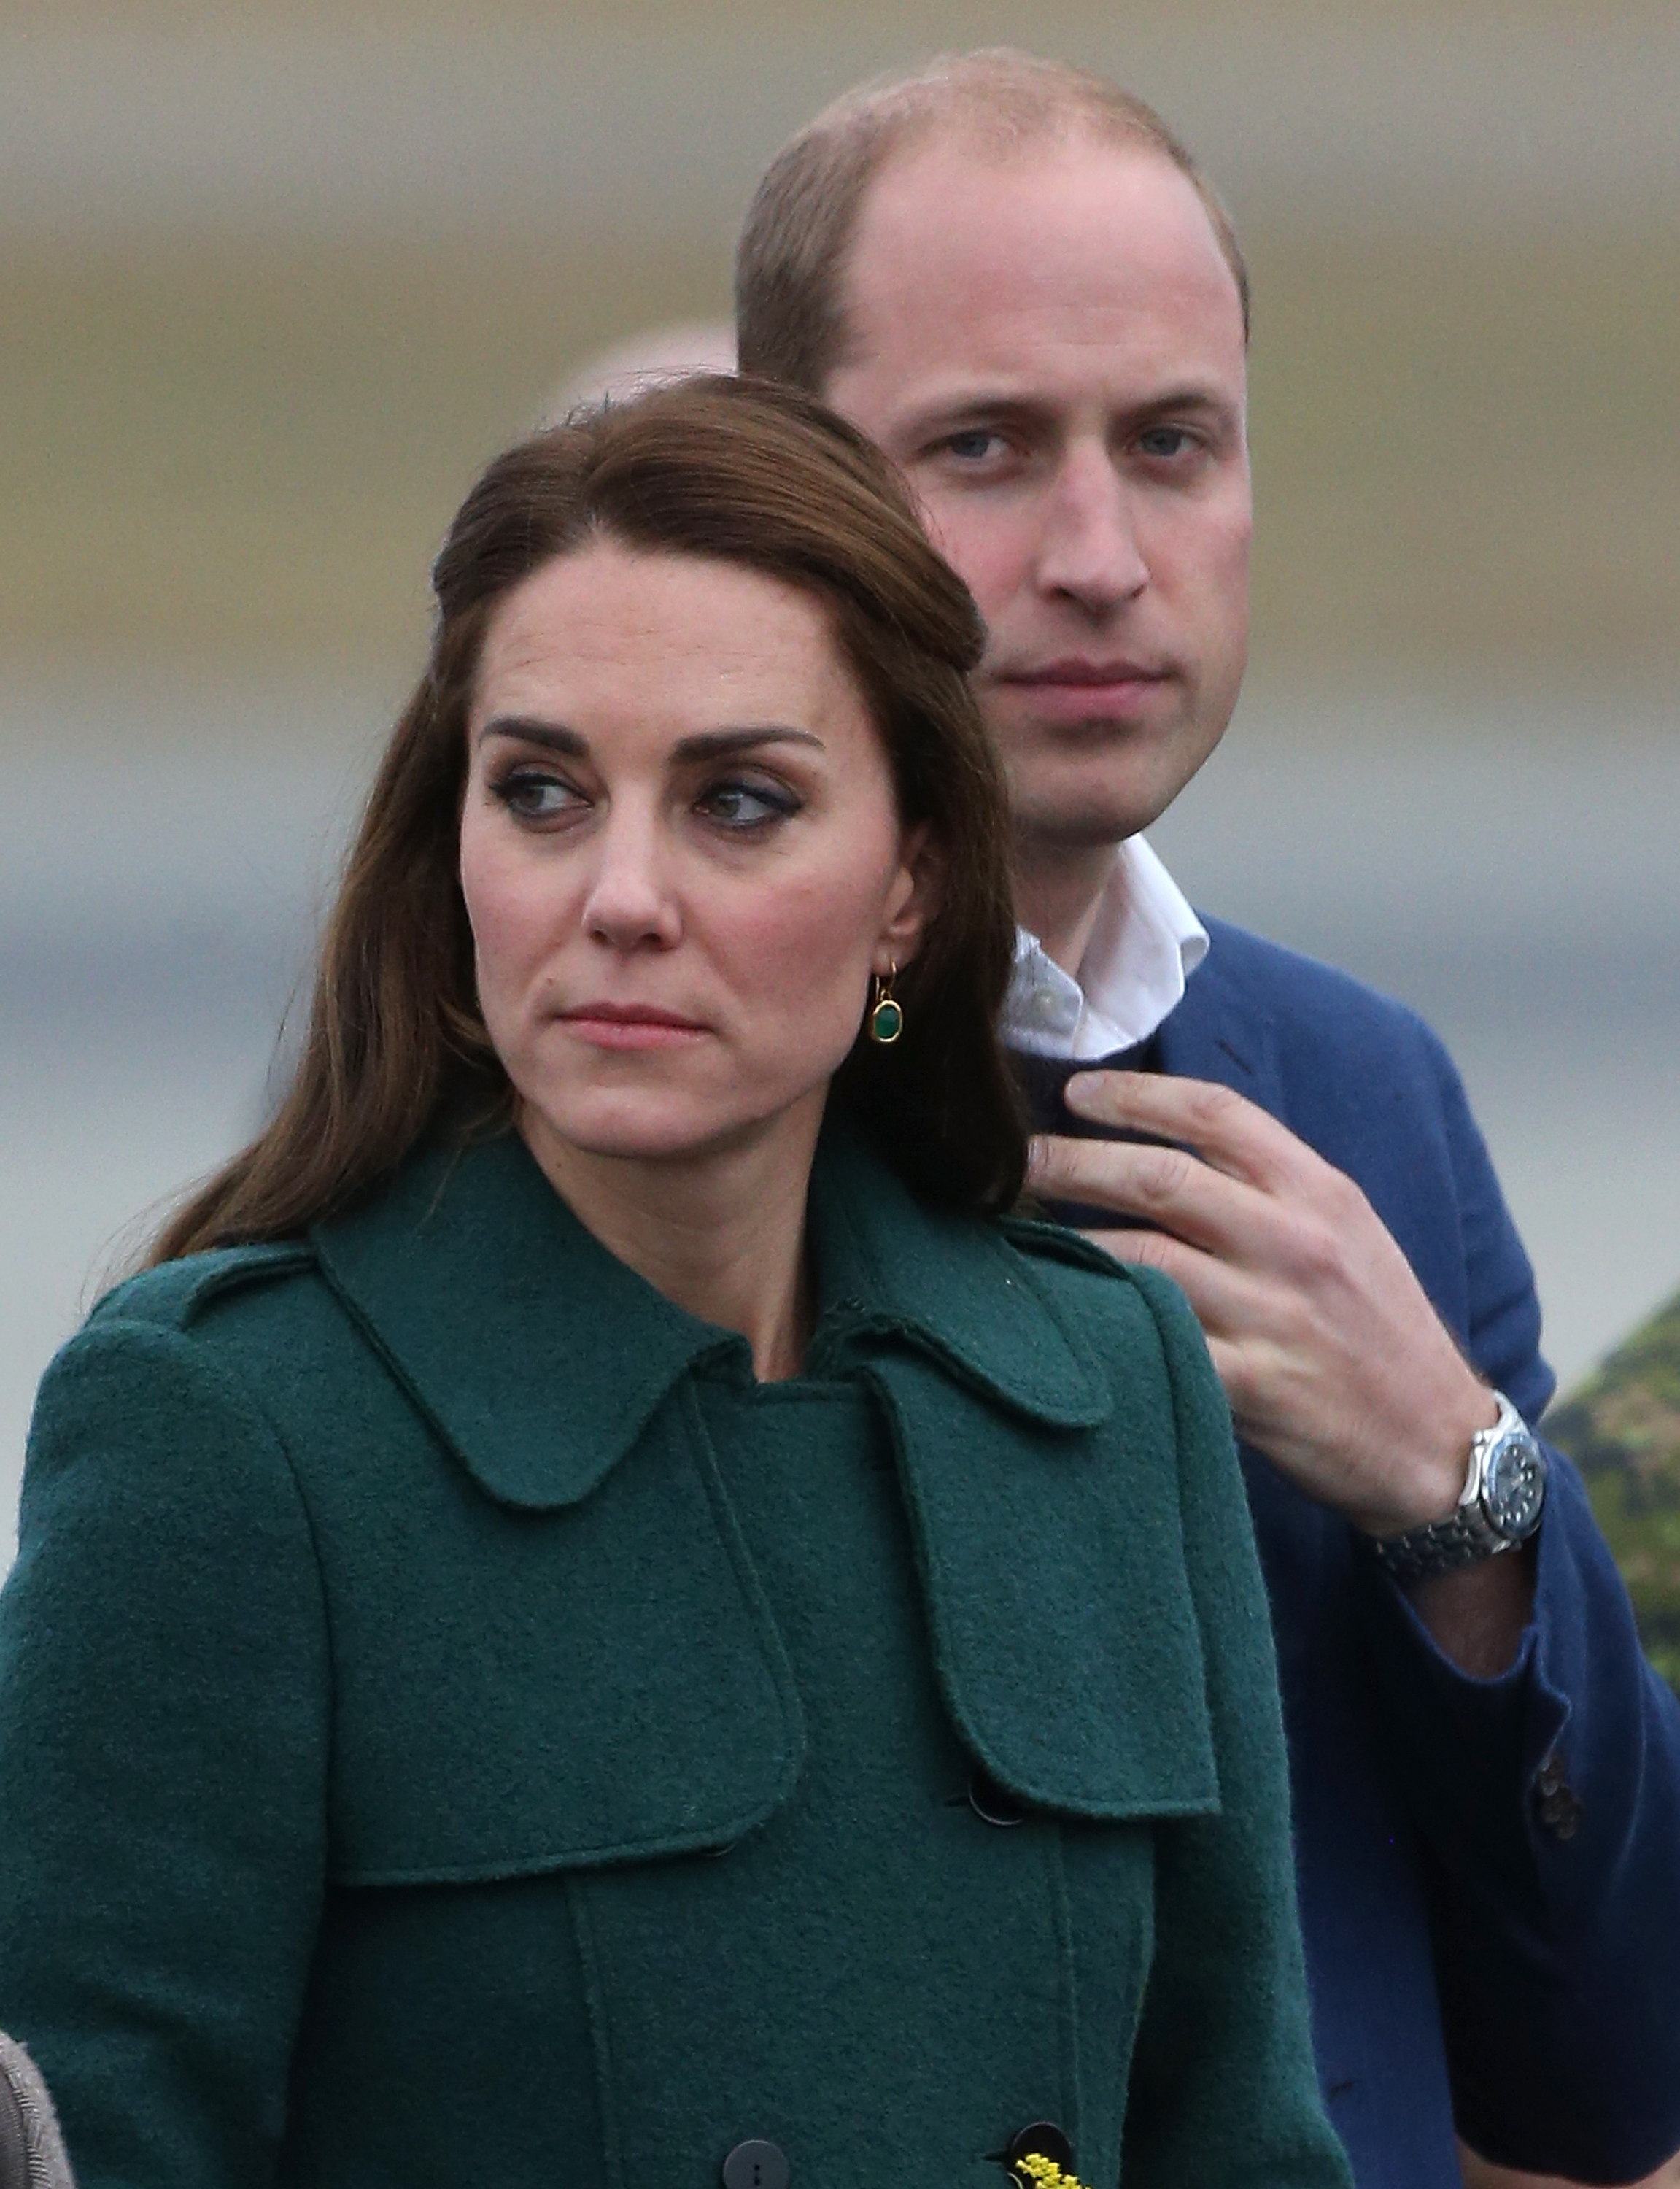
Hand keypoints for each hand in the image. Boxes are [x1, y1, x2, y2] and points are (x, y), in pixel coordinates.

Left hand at [1028, 1071, 1497, 1538]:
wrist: (1438, 1445)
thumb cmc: (1380, 1331)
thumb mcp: (1348, 1233)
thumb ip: (1270, 1186)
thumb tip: (1166, 1143)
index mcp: (1320, 1193)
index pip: (1216, 1114)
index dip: (1135, 1096)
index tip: (1076, 1094)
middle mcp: (1296, 1244)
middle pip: (1160, 1179)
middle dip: (1072, 1161)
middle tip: (1013, 1158)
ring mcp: (1273, 1318)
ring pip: (1142, 1260)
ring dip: (1066, 1245)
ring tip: (1014, 1233)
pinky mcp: (1252, 1388)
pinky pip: (1155, 1343)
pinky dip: (1099, 1323)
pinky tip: (1057, 1314)